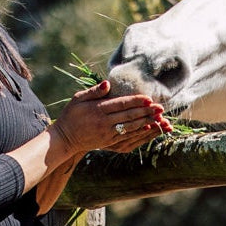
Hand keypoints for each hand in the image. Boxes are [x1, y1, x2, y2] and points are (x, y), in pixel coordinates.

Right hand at [52, 80, 174, 156]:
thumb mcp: (78, 99)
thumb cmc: (71, 115)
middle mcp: (104, 123)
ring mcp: (107, 134)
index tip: (149, 98)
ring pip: (131, 128)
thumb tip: (108, 83)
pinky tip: (148, 129)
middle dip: (146, 112)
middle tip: (160, 108)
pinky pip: (127, 137)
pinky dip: (139, 133)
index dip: (136, 101)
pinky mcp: (109, 142)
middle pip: (129, 116)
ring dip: (146, 122)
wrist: (65, 138)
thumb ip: (93, 91)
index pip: (120, 104)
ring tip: (159, 118)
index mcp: (97, 110)